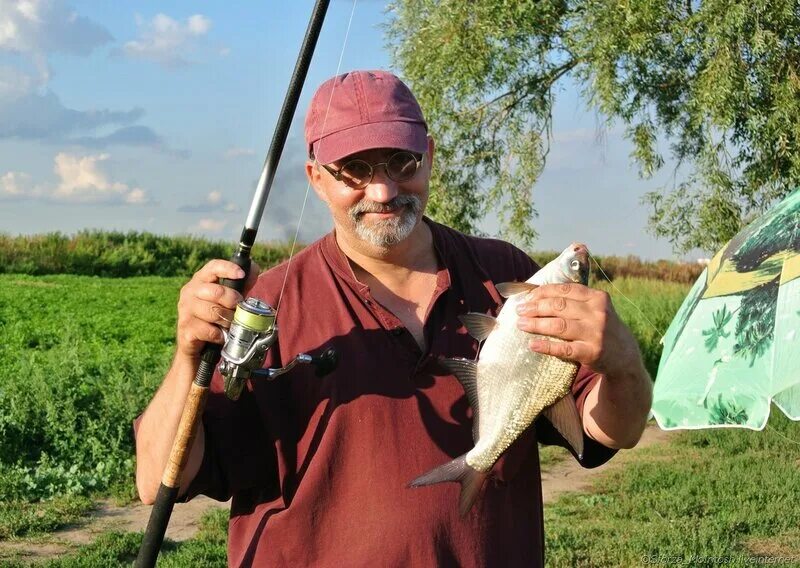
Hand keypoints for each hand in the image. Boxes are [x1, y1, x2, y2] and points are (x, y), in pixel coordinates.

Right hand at [176, 259, 260, 359]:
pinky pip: (210, 331)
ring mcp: (185, 310)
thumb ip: (241, 284)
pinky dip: (220, 335)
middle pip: (216, 292)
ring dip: (228, 320)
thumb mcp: (228, 298)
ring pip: (214, 312)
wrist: (195, 343)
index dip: (228, 268)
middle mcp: (190, 292)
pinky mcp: (186, 328)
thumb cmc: (214, 315)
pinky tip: (220, 335)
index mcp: (200, 280)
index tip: (241, 274)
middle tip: (238, 308)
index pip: (213, 267)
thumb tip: (253, 267)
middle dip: (233, 301)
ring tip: (230, 324)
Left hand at [514, 283, 640, 377]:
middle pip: (559, 306)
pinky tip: (532, 345)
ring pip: (559, 326)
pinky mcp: (592, 353)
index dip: (543, 292)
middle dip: (536, 307)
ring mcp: (596, 334)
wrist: (625, 356)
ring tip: (521, 324)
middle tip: (519, 310)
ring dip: (536, 324)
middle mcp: (598, 314)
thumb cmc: (600, 328)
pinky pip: (564, 349)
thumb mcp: (596, 309)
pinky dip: (546, 346)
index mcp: (597, 298)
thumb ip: (575, 300)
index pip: (566, 290)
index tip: (527, 296)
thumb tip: (537, 294)